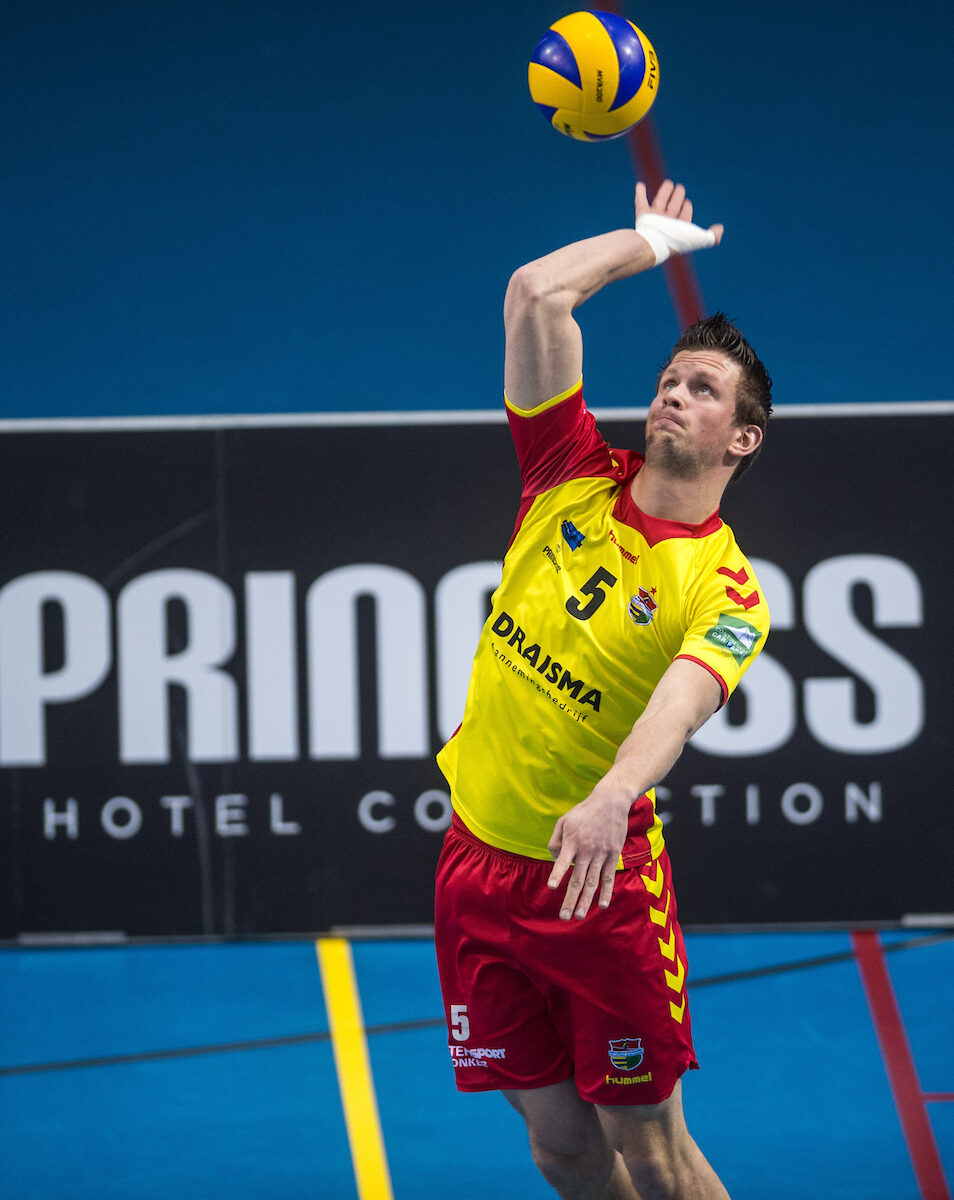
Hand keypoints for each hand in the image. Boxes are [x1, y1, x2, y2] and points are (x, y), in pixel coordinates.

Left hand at [546, 786, 630, 920]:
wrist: (611, 802)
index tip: (552, 887)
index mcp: (572, 841)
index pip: (563, 861)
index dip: (557, 874)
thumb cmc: (583, 813)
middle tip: (564, 917)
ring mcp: (601, 853)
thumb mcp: (563, 821)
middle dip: (570, 899)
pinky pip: (608, 876)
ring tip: (580, 916)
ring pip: (592, 882)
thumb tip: (555, 859)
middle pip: (578, 879)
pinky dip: (606, 892)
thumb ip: (555, 841)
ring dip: (586, 901)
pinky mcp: (613, 855)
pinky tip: (602, 905)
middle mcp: (586, 850)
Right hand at [634, 179, 723, 244]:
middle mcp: (667, 221)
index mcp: (679, 227)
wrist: (653, 243)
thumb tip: (720, 229)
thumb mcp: (699, 238)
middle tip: (680, 188)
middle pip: (674, 205)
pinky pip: (641, 201)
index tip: (687, 203)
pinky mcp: (642, 214)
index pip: (685, 212)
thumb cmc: (675, 241)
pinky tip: (640, 185)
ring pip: (660, 200)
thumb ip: (712, 236)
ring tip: (668, 183)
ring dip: (664, 191)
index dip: (687, 206)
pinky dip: (640, 192)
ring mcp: (654, 217)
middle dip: (677, 196)